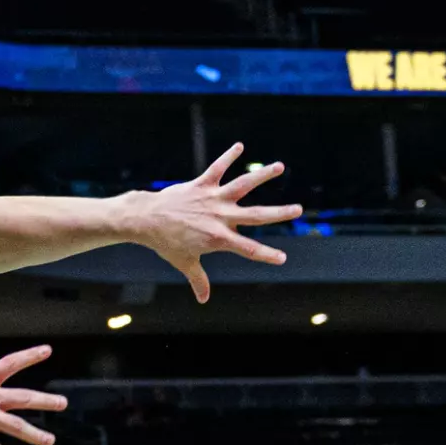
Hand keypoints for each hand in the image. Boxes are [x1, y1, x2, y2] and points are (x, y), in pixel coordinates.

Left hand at [130, 142, 302, 302]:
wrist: (147, 219)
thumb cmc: (166, 243)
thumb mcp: (185, 263)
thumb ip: (199, 280)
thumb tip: (204, 299)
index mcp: (219, 239)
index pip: (249, 249)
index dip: (267, 255)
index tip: (283, 257)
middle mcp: (220, 217)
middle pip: (256, 215)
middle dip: (279, 213)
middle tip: (298, 209)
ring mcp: (212, 199)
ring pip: (243, 185)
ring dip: (262, 175)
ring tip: (280, 166)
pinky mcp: (202, 184)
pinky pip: (218, 168)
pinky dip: (228, 156)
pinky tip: (240, 145)